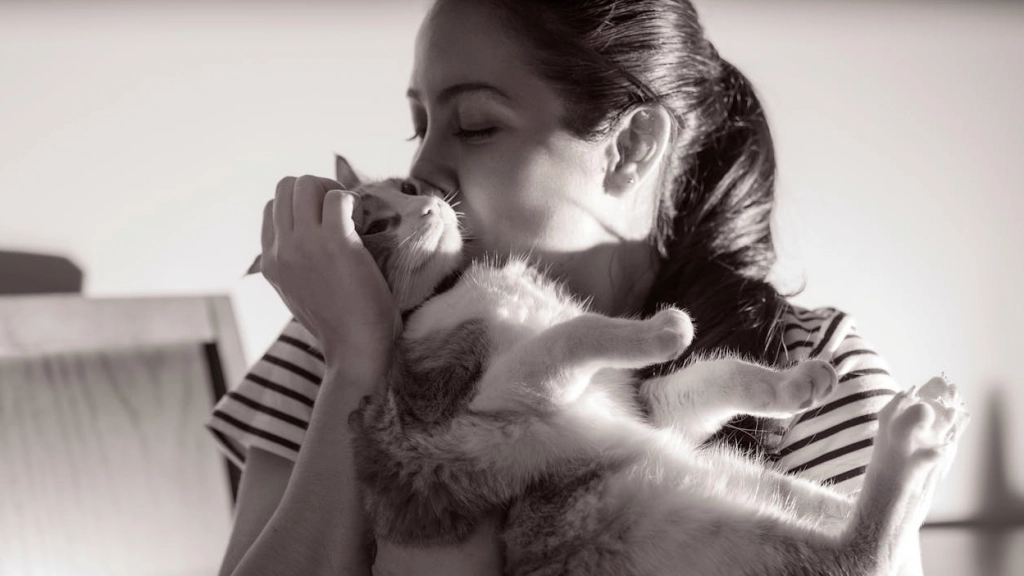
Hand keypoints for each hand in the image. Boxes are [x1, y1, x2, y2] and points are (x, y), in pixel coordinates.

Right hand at [260, 174, 398, 385]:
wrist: (356, 351)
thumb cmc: (340, 326)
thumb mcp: (301, 296)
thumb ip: (295, 268)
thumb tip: (309, 243)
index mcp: (270, 264)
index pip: (270, 208)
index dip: (300, 205)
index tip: (325, 222)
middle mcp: (280, 251)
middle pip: (286, 187)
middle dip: (316, 189)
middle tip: (341, 213)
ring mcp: (304, 245)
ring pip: (306, 183)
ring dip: (333, 191)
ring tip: (352, 216)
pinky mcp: (335, 243)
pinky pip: (338, 197)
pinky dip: (353, 201)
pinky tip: (364, 223)